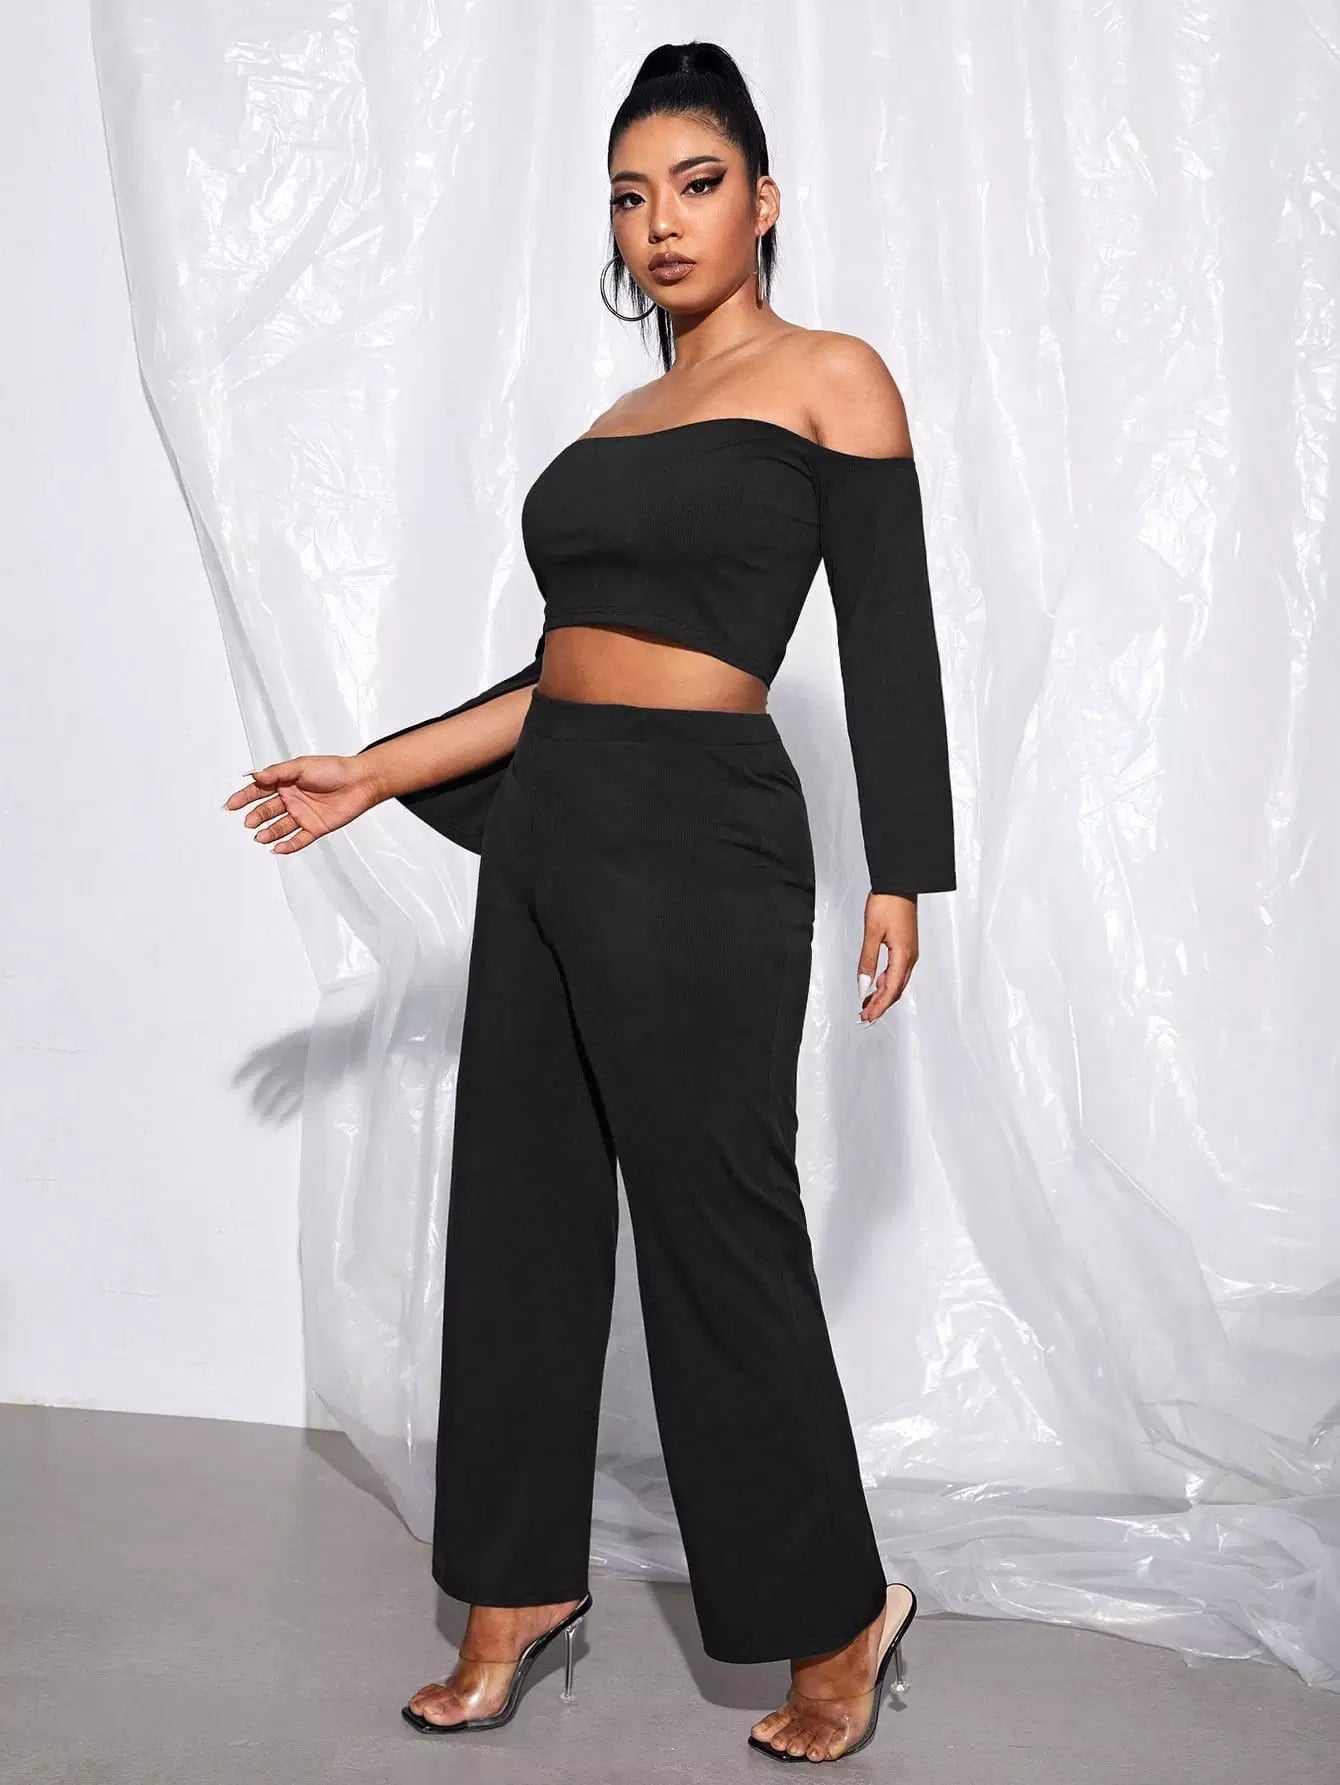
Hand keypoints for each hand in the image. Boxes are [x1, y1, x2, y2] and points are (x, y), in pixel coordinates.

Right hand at [223, 754, 382, 853]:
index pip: (259, 790)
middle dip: (256, 817)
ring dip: (269, 832)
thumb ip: (278, 772)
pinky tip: (277, 848)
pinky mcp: (315, 828)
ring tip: (260, 836)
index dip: (244, 797)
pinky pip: (299, 840)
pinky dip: (288, 845)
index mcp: (285, 782)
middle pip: (267, 810)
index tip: (231, 805)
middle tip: (249, 822)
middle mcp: (291, 799)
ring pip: (280, 827)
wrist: (360, 781)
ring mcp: (303, 815)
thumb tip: (256, 775)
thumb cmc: (334, 769)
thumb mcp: (302, 765)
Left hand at [857, 892, 917, 1023]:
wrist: (900, 883)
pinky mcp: (906, 947)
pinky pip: (897, 971)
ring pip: (896, 981)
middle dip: (880, 1005)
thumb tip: (863, 985)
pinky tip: (875, 985)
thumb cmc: (887, 903)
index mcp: (903, 956)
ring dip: (882, 994)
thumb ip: (867, 961)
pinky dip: (885, 982)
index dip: (878, 1006)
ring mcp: (910, 952)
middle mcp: (910, 957)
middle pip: (895, 989)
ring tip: (866, 1004)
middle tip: (865, 1017)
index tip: (867, 1018)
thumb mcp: (872, 933)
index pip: (890, 989)